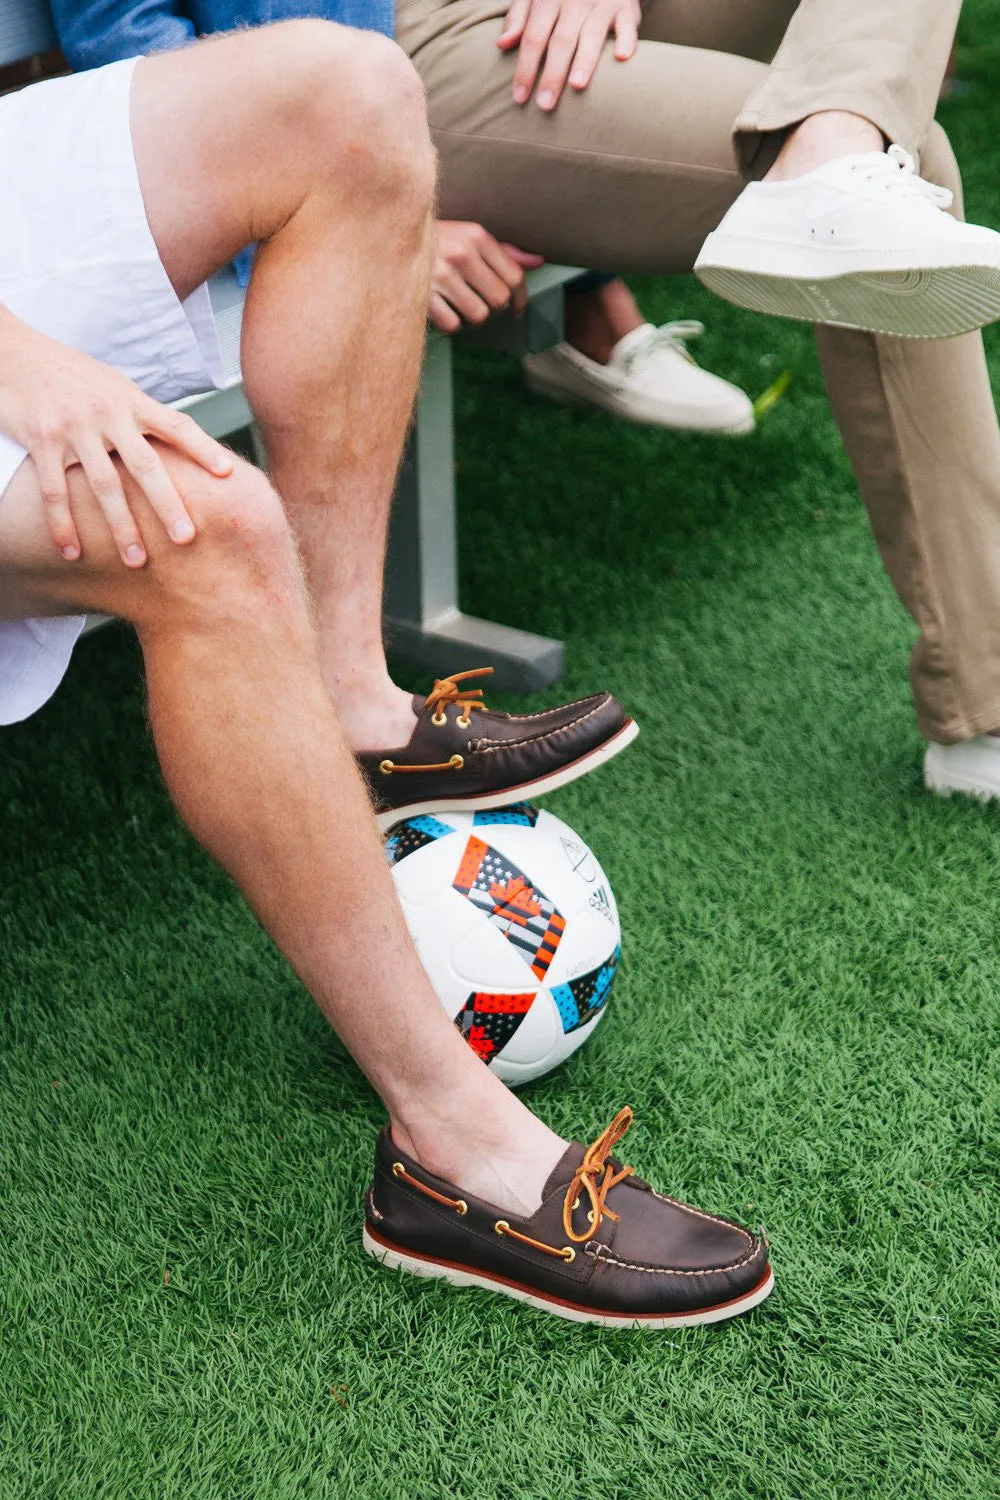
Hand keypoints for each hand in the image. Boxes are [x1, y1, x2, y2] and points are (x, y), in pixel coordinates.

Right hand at [0, 310, 233, 566]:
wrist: (14, 352)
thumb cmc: (70, 374)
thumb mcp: (112, 385)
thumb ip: (142, 413)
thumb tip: (179, 440)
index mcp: (130, 400)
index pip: (177, 425)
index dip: (203, 448)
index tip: (228, 474)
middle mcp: (107, 413)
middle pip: (146, 466)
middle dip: (168, 505)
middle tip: (187, 539)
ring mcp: (74, 427)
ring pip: (103, 485)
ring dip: (121, 527)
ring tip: (136, 561)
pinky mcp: (42, 439)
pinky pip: (55, 490)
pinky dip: (62, 524)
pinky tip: (72, 552)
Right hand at [429, 222, 544, 333]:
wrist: (390, 237)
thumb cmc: (437, 241)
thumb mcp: (470, 237)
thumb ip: (504, 252)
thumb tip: (538, 262)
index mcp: (477, 236)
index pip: (515, 277)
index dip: (521, 299)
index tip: (517, 309)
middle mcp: (461, 253)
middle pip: (499, 300)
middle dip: (495, 309)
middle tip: (483, 304)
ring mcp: (441, 275)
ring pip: (478, 316)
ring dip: (473, 318)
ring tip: (462, 307)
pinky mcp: (423, 295)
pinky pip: (453, 325)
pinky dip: (451, 323)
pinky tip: (445, 311)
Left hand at [497, 0, 639, 110]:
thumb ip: (518, 18)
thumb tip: (502, 44)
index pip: (534, 36)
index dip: (525, 67)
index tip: (520, 98)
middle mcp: (575, 0)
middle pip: (561, 40)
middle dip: (552, 73)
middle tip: (545, 105)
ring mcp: (601, 3)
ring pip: (592, 33)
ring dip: (585, 59)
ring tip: (576, 86)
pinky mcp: (625, 7)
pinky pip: (627, 24)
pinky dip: (626, 39)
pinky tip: (620, 57)